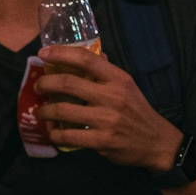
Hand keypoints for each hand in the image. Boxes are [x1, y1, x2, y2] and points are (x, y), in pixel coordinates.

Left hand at [34, 44, 182, 171]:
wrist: (157, 143)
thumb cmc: (137, 111)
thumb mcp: (127, 86)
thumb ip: (106, 71)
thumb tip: (88, 52)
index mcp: (117, 79)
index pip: (85, 59)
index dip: (60, 53)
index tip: (43, 53)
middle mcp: (112, 96)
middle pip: (67, 83)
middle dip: (45, 84)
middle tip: (38, 87)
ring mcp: (107, 119)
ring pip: (63, 110)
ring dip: (45, 111)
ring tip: (40, 111)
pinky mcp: (102, 141)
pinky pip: (69, 136)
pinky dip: (55, 134)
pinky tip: (53, 132)